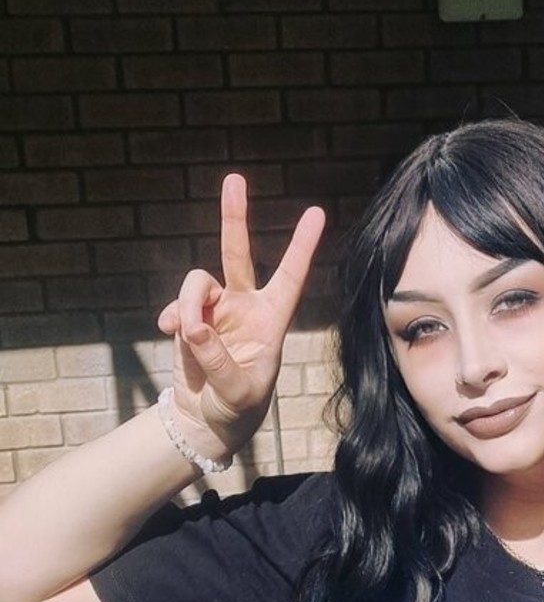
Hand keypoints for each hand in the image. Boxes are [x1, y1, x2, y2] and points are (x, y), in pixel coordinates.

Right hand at [156, 175, 325, 454]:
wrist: (207, 421)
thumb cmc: (236, 410)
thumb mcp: (237, 392)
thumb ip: (217, 359)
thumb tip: (193, 326)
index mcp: (271, 320)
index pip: (290, 277)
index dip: (301, 246)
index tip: (316, 213)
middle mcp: (245, 307)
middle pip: (237, 254)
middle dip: (234, 217)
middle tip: (234, 180)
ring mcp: (215, 311)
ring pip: (197, 282)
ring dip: (188, 304)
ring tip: (185, 335)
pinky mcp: (189, 319)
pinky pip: (178, 304)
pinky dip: (173, 316)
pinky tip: (169, 332)